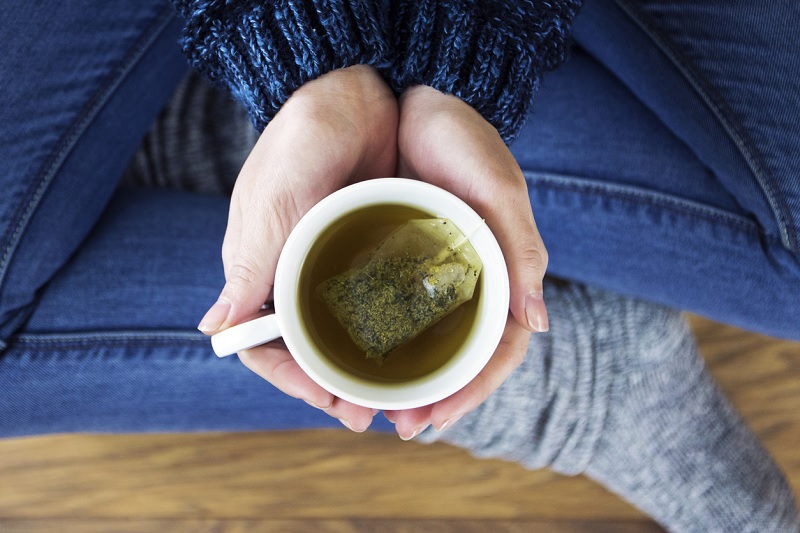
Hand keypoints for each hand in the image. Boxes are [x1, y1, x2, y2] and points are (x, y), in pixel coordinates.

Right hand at [197, 65, 397, 431]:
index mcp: (264, 274)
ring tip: (402, 397)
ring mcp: (335, 265)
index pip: (269, 348)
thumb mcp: (272, 206)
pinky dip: (392, 331)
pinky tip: (417, 350)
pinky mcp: (371, 248)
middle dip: (338, 388)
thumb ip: (249, 270)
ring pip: (347, 335)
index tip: (334, 405)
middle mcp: (298, 277)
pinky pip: (379, 301)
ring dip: (369, 370)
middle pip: (313, 351)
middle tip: (375, 415)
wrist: (349, 93)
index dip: (297, 384)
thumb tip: (216, 331)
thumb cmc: (298, 144)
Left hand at [385, 85, 548, 439]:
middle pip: (460, 358)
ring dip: (406, 381)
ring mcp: (436, 273)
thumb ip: (521, 249)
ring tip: (373, 408)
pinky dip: (385, 344)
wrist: (414, 95)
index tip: (433, 418)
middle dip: (435, 398)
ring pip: (429, 344)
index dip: (470, 390)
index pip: (496, 350)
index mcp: (500, 271)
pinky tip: (361, 360)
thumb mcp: (498, 188)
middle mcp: (471, 280)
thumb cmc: (464, 140)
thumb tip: (539, 322)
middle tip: (398, 425)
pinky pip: (397, 313)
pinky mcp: (403, 260)